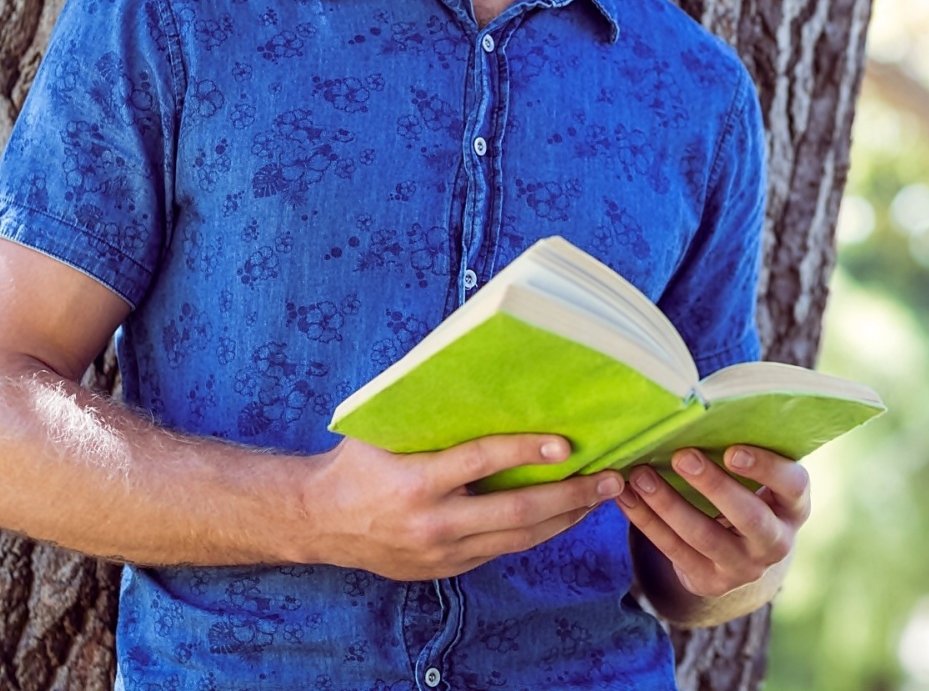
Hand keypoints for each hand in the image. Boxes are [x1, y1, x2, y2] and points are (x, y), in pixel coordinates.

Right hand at [298, 434, 623, 579]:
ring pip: (518, 538)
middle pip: (515, 511)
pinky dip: (539, 531)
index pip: (479, 462)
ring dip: (565, 516)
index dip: (524, 451)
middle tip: (610, 478)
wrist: (318, 522)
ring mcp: (441, 552)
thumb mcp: (385, 429)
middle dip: (569, 495)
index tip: (565, 443)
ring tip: (601, 495)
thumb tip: (474, 360)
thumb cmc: (357, 461)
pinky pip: (504, 549)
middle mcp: (431, 522)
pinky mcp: (447, 568)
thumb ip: (430, 409)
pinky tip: (566, 513)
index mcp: (414, 481)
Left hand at [617, 445, 809, 598]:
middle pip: (749, 516)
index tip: (732, 450)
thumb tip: (701, 412)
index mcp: (794, 507)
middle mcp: (776, 542)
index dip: (765, 468)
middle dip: (713, 486)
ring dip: (668, 503)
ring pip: (704, 536)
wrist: (741, 554)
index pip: (792, 485)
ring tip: (640, 475)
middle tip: (682, 457)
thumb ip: (743, 454)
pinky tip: (627, 498)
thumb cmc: (747, 494)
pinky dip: (647, 521)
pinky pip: (674, 550)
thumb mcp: (759, 479)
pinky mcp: (710, 581)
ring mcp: (744, 567)